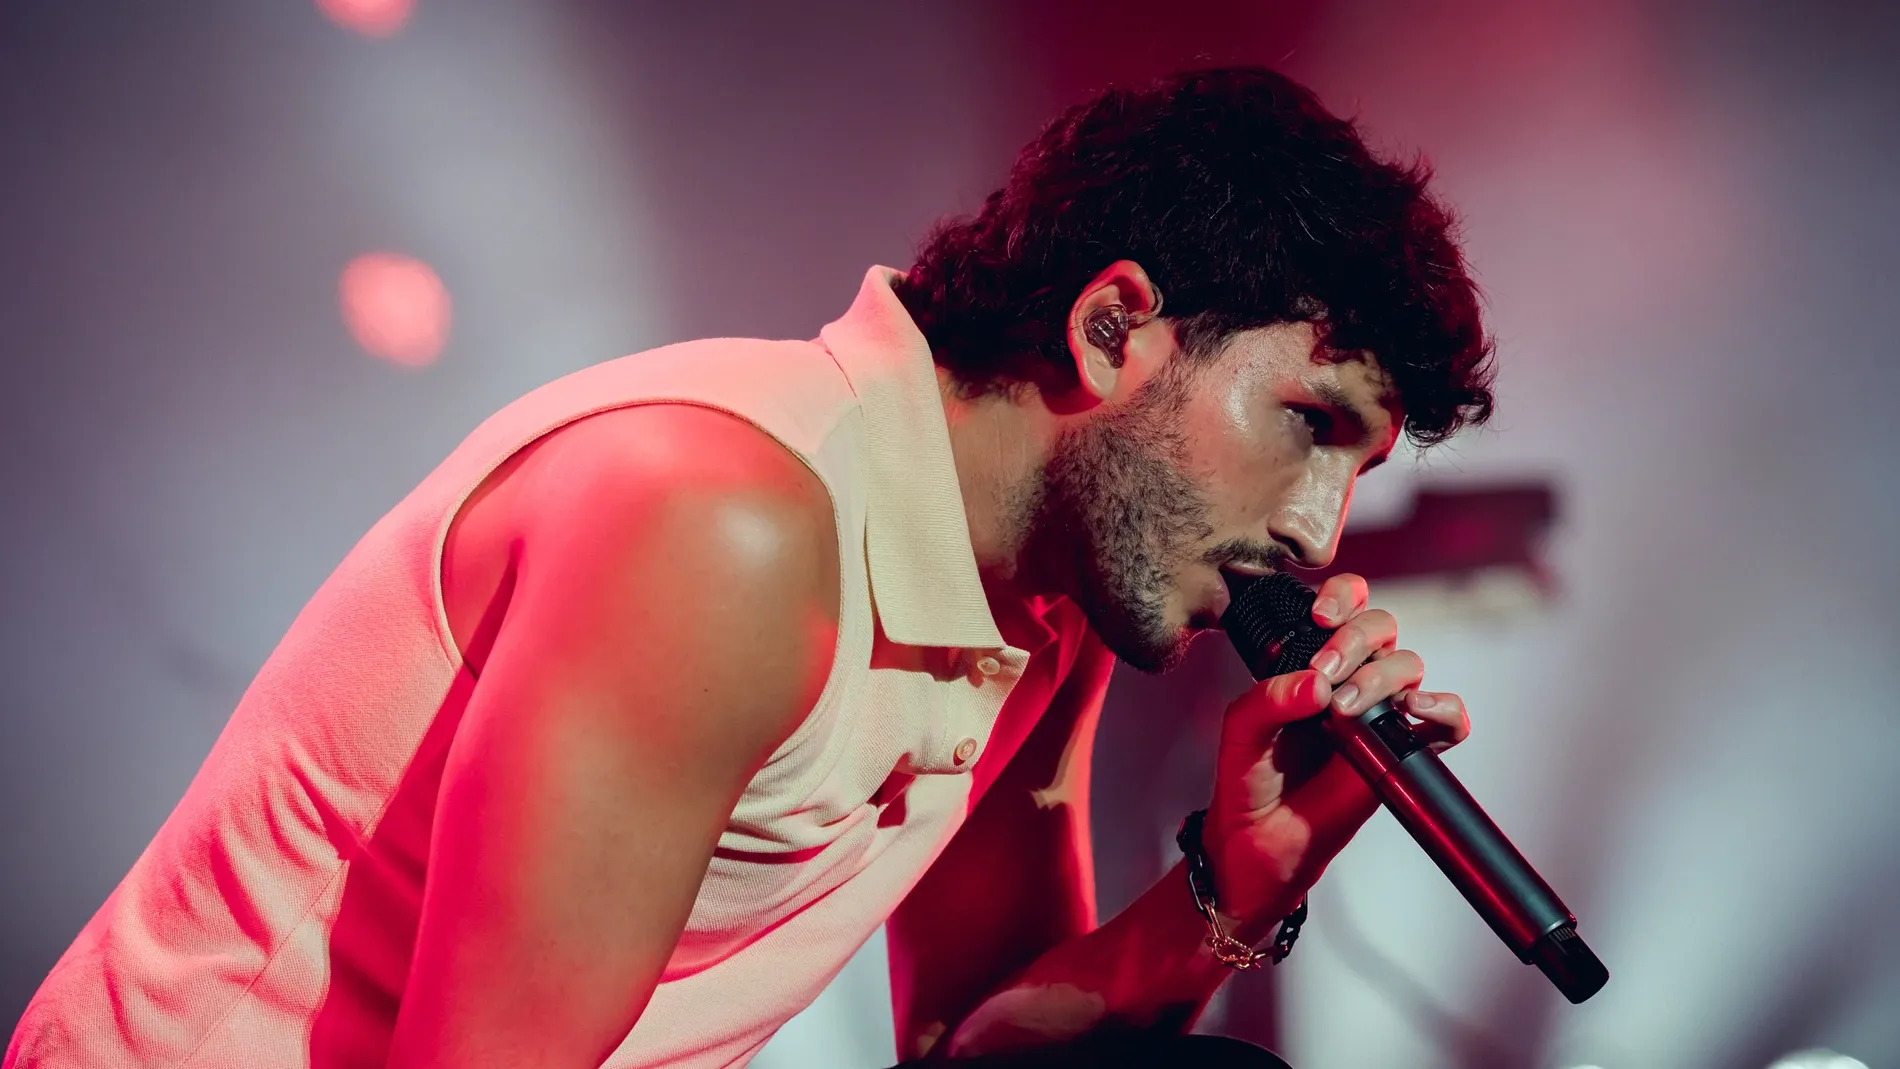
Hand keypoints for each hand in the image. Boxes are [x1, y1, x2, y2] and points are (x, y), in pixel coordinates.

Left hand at [1203, 573, 1470, 936]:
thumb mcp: (1240, 731)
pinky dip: (1444, 710)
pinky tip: (1416, 712)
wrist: (1259, 844)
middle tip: (1324, 675)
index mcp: (1312, 662)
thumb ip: (1269, 699)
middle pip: (1382, 627)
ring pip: (1409, 666)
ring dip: (1381, 677)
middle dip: (1354, 639)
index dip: (1343, 596)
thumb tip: (1316, 683)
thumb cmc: (1248, 781)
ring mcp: (1380, 715)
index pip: (1345, 605)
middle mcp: (1350, 679)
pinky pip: (1447, 723)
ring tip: (1343, 710)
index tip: (1320, 616)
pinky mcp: (1402, 753)